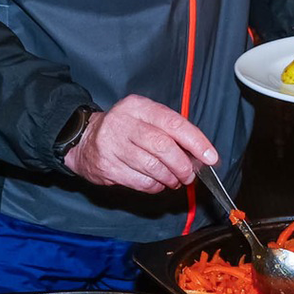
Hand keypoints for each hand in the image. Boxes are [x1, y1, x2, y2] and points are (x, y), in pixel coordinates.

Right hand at [63, 95, 218, 193]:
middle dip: (183, 165)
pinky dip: (155, 186)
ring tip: (175, 180)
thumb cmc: (125, 129)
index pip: (173, 123)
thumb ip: (171, 132)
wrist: (83, 139)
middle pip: (163, 147)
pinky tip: (158, 183)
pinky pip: (141, 182)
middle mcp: (124, 123)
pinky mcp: (106, 166)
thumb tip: (200, 154)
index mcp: (138, 107)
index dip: (196, 141)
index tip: (210, 157)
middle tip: (190, 175)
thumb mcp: (145, 118)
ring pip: (153, 167)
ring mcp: (112, 145)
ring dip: (171, 178)